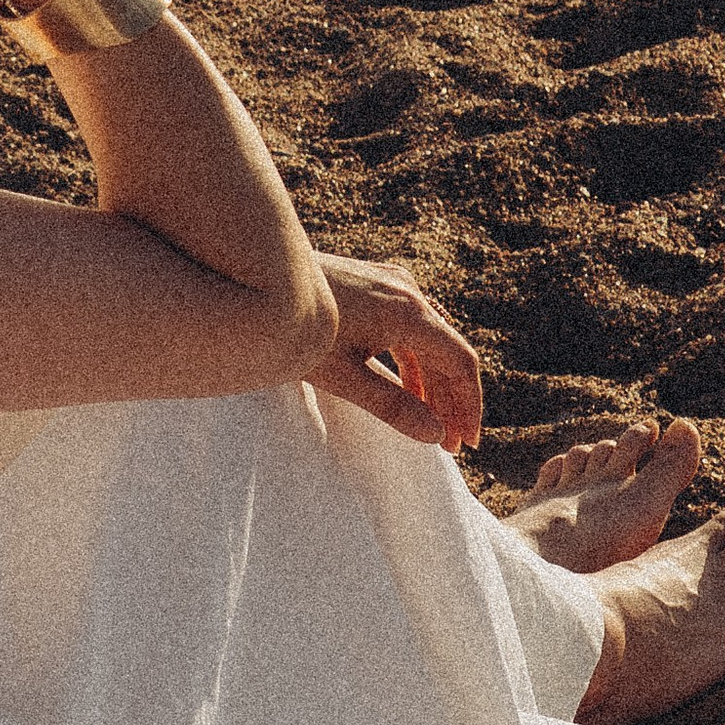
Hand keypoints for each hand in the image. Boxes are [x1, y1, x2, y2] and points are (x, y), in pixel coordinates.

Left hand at [308, 253, 483, 451]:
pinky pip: (409, 328)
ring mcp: (392, 284)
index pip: (460, 362)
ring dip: (433, 383)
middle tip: (448, 446)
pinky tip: (410, 392)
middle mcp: (408, 291)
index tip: (465, 443)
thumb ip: (391, 406)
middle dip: (451, 401)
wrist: (256, 278)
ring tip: (431, 424)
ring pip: (430, 340)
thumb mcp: (342, 376)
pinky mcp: (376, 286)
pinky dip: (414, 362)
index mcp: (408, 312)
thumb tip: (434, 434)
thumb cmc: (295, 329)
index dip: (468, 405)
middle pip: (448, 352)